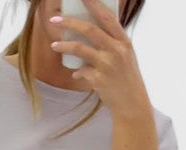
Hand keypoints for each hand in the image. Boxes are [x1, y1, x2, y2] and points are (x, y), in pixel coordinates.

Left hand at [50, 0, 150, 120]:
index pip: (107, 18)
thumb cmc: (127, 79)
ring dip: (64, 46)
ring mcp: (107, 65)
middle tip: (55, 20)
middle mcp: (116, 51)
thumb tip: (91, 32)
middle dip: (70, 23)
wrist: (131, 104)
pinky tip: (76, 73)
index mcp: (124, 42)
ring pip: (80, 49)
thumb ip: (112, 44)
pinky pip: (81, 71)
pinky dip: (77, 72)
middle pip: (90, 30)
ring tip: (55, 45)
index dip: (93, 5)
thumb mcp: (126, 57)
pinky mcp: (98, 80)